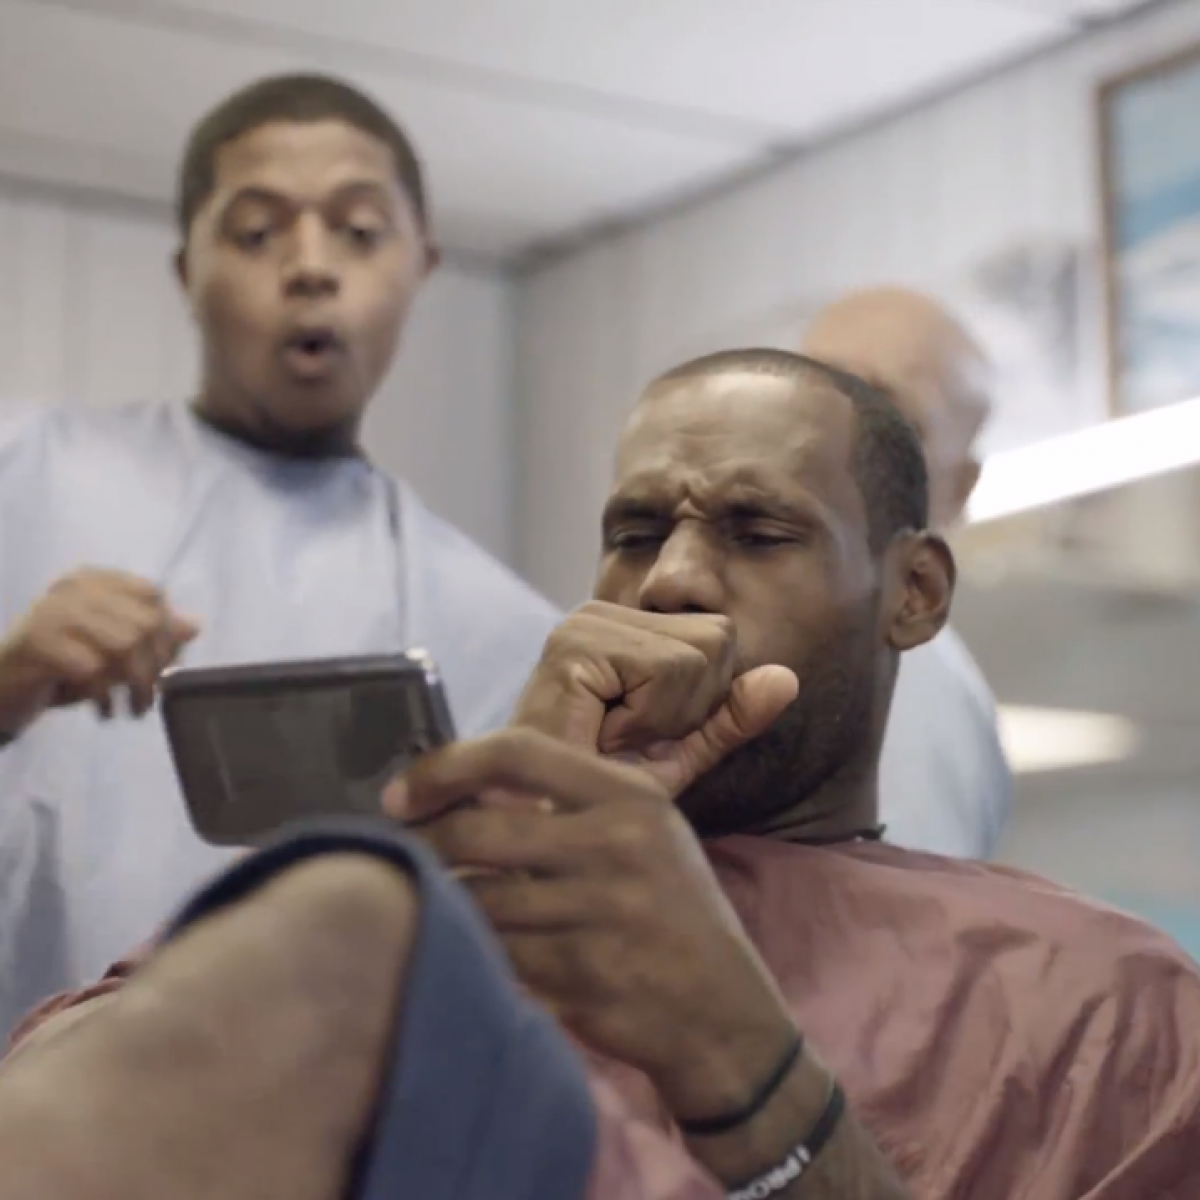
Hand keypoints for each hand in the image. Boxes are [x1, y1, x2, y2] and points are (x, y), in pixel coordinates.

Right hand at [0, 569, 198, 733]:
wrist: (1, 689)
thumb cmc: (61, 667)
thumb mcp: (111, 650)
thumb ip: (150, 635)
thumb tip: (194, 626)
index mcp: (95, 580)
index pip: (153, 596)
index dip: (168, 634)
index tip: (166, 667)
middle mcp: (76, 588)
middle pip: (145, 622)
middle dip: (156, 665)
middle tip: (149, 696)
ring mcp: (54, 610)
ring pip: (125, 644)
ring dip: (136, 685)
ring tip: (132, 709)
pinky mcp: (38, 641)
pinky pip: (94, 669)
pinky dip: (105, 696)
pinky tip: (104, 711)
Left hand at [384, 729, 797, 1121]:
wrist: (722, 1010)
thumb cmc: (670, 907)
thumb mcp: (644, 830)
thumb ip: (569, 800)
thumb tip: (459, 784)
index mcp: (629, 795)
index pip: (518, 751)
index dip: (445, 766)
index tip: (400, 795)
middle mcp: (616, 844)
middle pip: (479, 829)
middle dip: (423, 843)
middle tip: (400, 855)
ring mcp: (599, 912)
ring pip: (475, 900)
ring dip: (441, 903)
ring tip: (429, 902)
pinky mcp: (581, 975)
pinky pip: (493, 954)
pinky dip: (470, 951)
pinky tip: (465, 950)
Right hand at [513, 602, 797, 795]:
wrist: (542, 833)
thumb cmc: (596, 796)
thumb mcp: (678, 755)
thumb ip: (728, 716)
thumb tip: (788, 678)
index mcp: (620, 628)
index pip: (719, 636)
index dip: (697, 704)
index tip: (638, 736)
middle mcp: (597, 613)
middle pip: (716, 638)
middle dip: (685, 710)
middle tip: (622, 742)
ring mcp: (582, 624)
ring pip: (697, 656)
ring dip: (662, 720)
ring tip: (607, 742)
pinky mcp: (573, 646)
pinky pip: (667, 671)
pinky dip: (646, 720)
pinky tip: (598, 738)